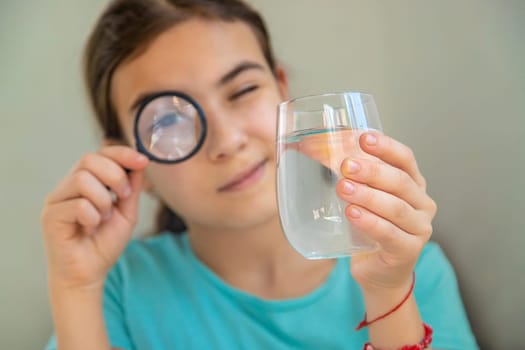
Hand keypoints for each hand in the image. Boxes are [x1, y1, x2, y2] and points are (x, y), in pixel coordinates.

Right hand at [41, 145, 148, 290]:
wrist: (89, 275)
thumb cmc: (104, 244)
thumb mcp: (127, 212)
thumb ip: (132, 188)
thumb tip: (140, 162)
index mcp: (85, 181)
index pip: (100, 154)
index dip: (122, 153)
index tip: (143, 160)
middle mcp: (67, 187)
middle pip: (89, 159)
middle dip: (115, 176)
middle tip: (124, 197)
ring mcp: (56, 200)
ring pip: (83, 179)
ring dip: (104, 201)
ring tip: (104, 218)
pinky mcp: (50, 216)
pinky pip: (78, 205)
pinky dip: (93, 218)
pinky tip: (90, 229)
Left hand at [336, 132, 436, 291]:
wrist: (379, 271)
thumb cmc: (370, 228)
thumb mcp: (362, 197)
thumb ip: (346, 174)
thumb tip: (307, 146)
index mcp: (413, 184)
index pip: (405, 158)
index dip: (386, 146)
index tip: (363, 137)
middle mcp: (422, 203)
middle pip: (400, 181)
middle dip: (372, 171)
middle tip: (346, 165)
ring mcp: (419, 228)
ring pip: (395, 207)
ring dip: (368, 195)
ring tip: (343, 188)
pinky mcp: (408, 250)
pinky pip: (389, 233)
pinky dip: (370, 222)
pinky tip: (352, 213)